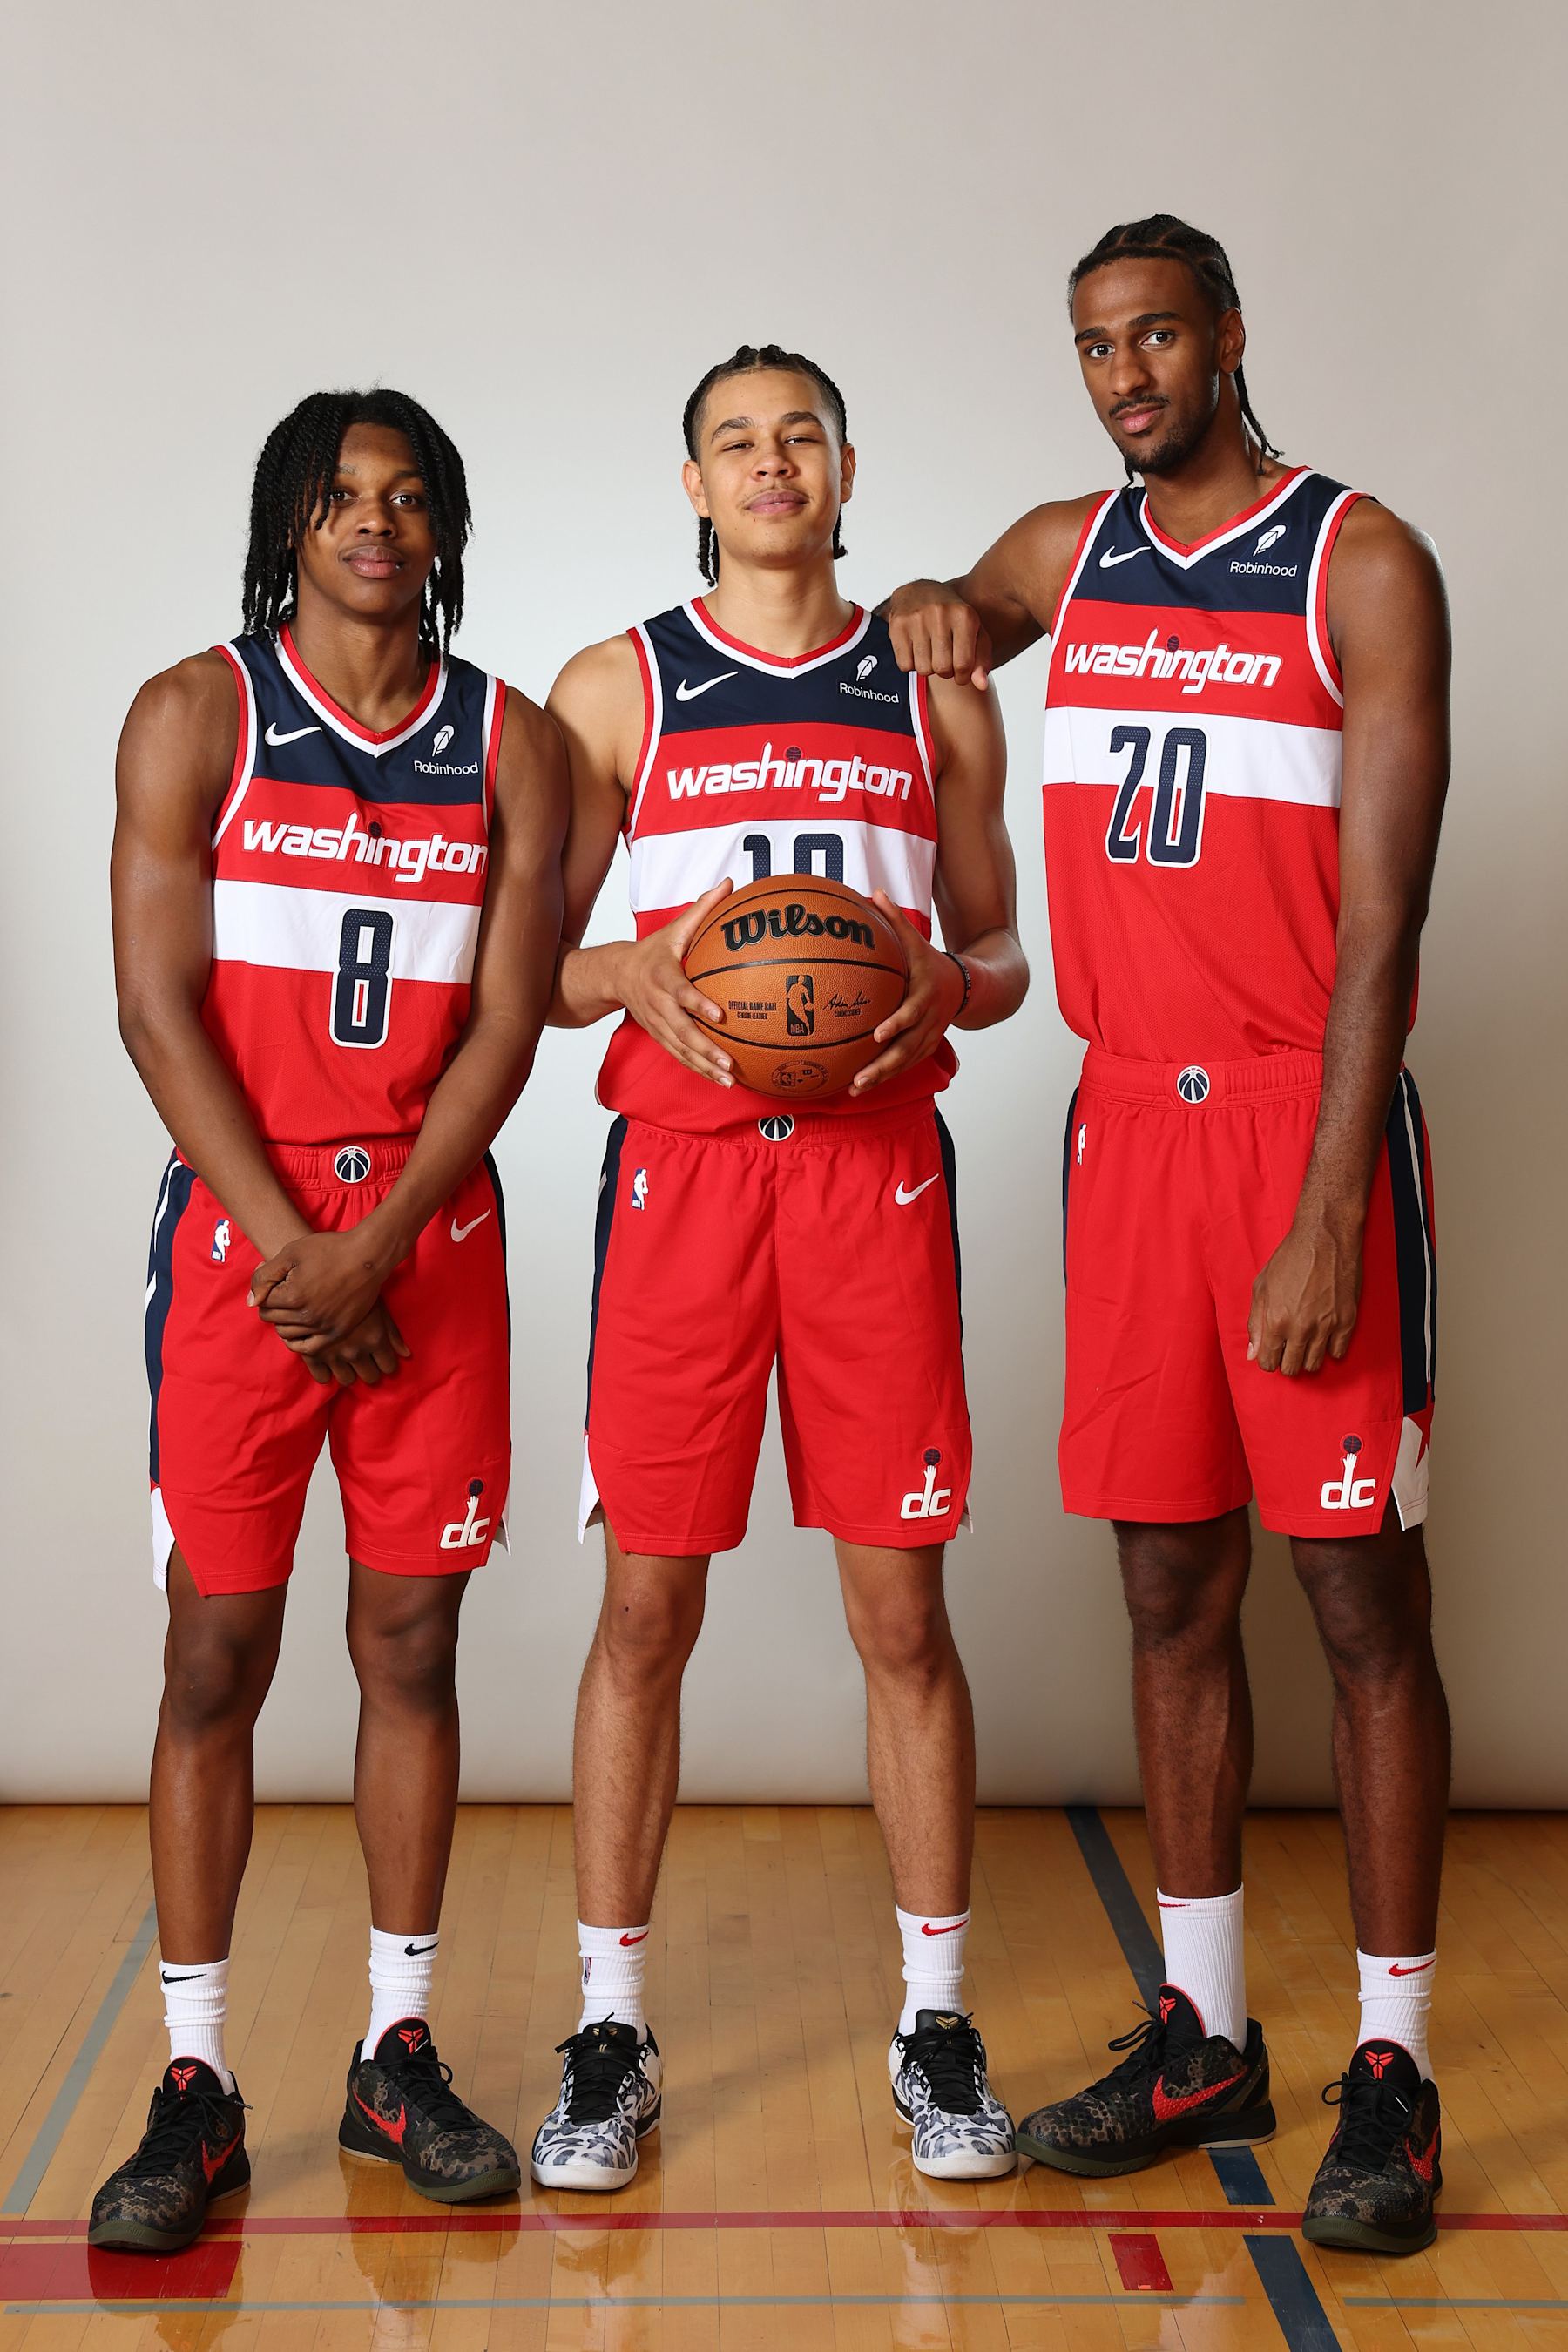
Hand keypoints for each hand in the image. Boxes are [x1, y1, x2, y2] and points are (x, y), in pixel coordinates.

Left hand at [249, 1227, 391, 1342]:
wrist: (368, 1256)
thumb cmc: (328, 1249)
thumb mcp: (290, 1253)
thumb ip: (264, 1276)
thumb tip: (252, 1302)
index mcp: (292, 1295)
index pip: (263, 1303)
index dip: (266, 1289)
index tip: (278, 1278)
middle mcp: (307, 1315)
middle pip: (273, 1319)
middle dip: (273, 1305)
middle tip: (284, 1292)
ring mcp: (323, 1326)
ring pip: (287, 1333)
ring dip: (283, 1322)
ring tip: (292, 1308)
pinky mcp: (338, 1332)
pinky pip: (309, 1348)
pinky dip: (297, 1342)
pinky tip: (297, 1332)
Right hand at [282, 1299, 411, 1387]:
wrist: (321, 1279)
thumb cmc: (355, 1289)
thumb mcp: (378, 1308)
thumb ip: (392, 1333)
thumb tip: (406, 1354)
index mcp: (375, 1339)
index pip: (388, 1367)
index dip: (386, 1364)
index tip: (382, 1359)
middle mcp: (355, 1350)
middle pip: (370, 1377)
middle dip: (370, 1370)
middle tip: (366, 1361)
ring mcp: (333, 1354)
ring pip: (348, 1380)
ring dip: (350, 1373)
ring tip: (348, 1363)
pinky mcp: (312, 1354)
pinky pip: (322, 1378)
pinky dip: (326, 1374)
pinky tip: (329, 1366)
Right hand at [618, 882, 735, 1084]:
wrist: (615, 975)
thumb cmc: (652, 951)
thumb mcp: (674, 928)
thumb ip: (703, 908)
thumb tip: (729, 884)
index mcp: (662, 977)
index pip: (681, 992)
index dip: (698, 1004)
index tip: (720, 1015)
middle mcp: (657, 1005)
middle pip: (681, 1031)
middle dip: (706, 1049)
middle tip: (730, 1063)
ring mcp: (656, 1024)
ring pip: (681, 1050)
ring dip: (704, 1067)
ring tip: (730, 1081)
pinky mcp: (658, 1036)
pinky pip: (679, 1056)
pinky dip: (698, 1069)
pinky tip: (720, 1080)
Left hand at [849, 895, 966, 1094]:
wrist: (968, 986)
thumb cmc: (931, 962)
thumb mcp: (917, 940)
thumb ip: (895, 920)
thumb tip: (875, 891)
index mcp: (925, 994)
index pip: (911, 1012)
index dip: (896, 1023)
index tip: (877, 1033)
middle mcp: (928, 1020)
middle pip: (906, 1047)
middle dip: (883, 1065)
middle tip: (859, 1077)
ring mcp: (929, 1036)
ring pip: (905, 1062)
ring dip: (881, 1077)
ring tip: (855, 1087)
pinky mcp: (926, 1047)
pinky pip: (906, 1065)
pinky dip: (886, 1077)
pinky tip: (862, 1086)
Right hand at [885, 580, 991, 686]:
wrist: (919, 592)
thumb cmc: (951, 617)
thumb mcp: (974, 633)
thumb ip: (982, 660)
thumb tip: (981, 685)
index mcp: (964, 616)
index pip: (963, 665)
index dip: (962, 676)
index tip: (960, 671)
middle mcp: (940, 614)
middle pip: (942, 669)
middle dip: (944, 671)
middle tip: (944, 658)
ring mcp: (917, 618)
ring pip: (923, 669)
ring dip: (927, 667)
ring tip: (930, 652)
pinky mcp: (898, 625)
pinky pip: (905, 665)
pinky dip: (910, 663)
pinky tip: (915, 648)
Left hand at [1247, 1212, 1363, 1374]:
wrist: (1324, 1238)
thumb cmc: (1290, 1258)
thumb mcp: (1261, 1287)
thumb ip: (1255, 1323)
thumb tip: (1253, 1353)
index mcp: (1276, 1320)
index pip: (1269, 1362)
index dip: (1268, 1359)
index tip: (1272, 1352)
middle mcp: (1301, 1328)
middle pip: (1292, 1368)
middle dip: (1286, 1361)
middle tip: (1288, 1347)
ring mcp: (1326, 1326)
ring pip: (1315, 1365)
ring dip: (1307, 1357)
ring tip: (1305, 1341)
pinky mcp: (1347, 1321)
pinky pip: (1338, 1353)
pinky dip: (1330, 1348)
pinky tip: (1324, 1336)